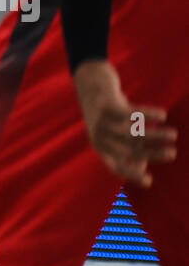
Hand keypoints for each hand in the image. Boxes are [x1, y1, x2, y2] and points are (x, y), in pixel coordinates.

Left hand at [73, 59, 176, 187]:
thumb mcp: (118, 132)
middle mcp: (98, 137)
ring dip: (154, 135)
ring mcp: (100, 122)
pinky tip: (162, 116)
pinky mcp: (105, 106)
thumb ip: (129, 148)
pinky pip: (129, 114)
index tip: (149, 182)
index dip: (131, 175)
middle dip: (151, 155)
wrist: (91, 83)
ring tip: (173, 135)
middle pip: (127, 151)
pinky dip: (147, 115)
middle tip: (172, 154)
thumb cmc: (110, 112)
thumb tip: (140, 168)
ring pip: (131, 133)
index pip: (115, 167)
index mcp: (101, 147)